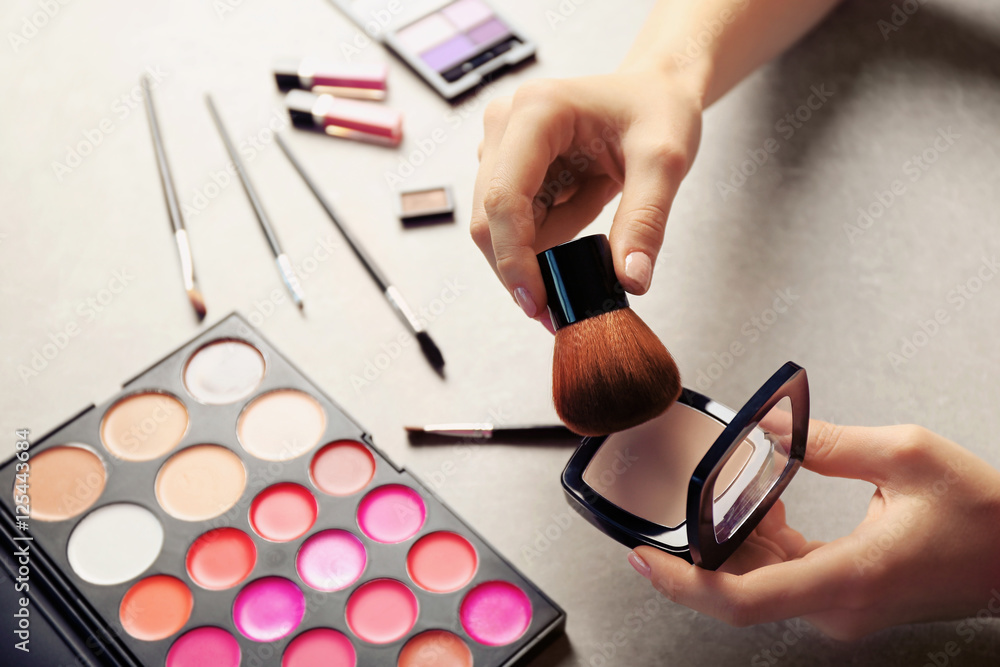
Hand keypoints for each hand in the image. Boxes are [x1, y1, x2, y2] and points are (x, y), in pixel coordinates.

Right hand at [470, 67, 704, 326]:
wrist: (654, 92)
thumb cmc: (658, 110)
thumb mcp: (665, 161)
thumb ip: (645, 221)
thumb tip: (630, 279)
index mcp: (536, 112)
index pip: (504, 200)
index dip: (514, 260)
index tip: (539, 304)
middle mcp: (505, 125)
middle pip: (491, 221)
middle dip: (530, 260)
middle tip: (576, 284)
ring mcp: (500, 145)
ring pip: (502, 228)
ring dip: (549, 239)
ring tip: (596, 199)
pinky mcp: (505, 165)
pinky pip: (517, 222)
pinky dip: (551, 230)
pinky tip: (583, 197)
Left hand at [627, 421, 999, 639]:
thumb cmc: (983, 516)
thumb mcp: (908, 456)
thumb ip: (830, 442)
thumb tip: (768, 428)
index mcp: (848, 577)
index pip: (743, 599)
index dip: (684, 584)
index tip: (645, 560)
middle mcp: (838, 605)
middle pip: (740, 586)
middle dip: (702, 545)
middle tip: (681, 501)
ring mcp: (841, 607)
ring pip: (759, 580)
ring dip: (734, 540)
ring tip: (734, 492)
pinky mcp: (845, 598)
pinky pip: (784, 575)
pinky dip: (763, 542)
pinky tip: (766, 507)